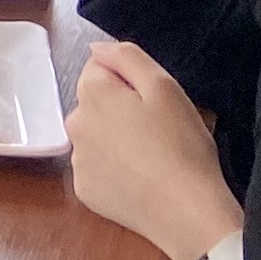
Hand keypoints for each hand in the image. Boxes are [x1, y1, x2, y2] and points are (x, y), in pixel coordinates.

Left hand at [64, 38, 244, 259]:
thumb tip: (95, 48)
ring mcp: (77, 160)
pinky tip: (139, 179)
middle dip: (119, 108)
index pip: (99, 68)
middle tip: (157, 129)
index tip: (153, 102)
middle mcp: (74, 123)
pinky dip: (113, 169)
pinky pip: (96, 168)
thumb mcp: (164, 87)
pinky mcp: (84, 191)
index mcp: (92, 94)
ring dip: (114, 138)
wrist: (187, 211)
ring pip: (95, 135)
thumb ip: (126, 57)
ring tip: (150, 156)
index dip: (129, 81)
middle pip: (95, 102)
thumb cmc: (181, 145)